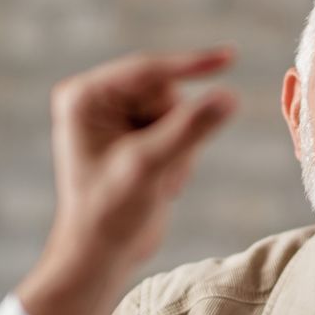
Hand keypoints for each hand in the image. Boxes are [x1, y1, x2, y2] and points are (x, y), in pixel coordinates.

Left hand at [16, 48, 237, 314]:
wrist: (100, 257)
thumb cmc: (109, 214)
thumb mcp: (150, 167)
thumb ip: (190, 129)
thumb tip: (229, 96)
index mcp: (85, 98)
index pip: (148, 72)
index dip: (190, 66)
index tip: (230, 57)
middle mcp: (98, 101)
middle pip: (166, 92)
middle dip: (176, 131)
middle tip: (161, 171)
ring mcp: (117, 119)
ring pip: (179, 112)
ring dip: (180, 149)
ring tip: (158, 182)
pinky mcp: (136, 137)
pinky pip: (180, 130)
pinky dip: (180, 158)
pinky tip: (160, 184)